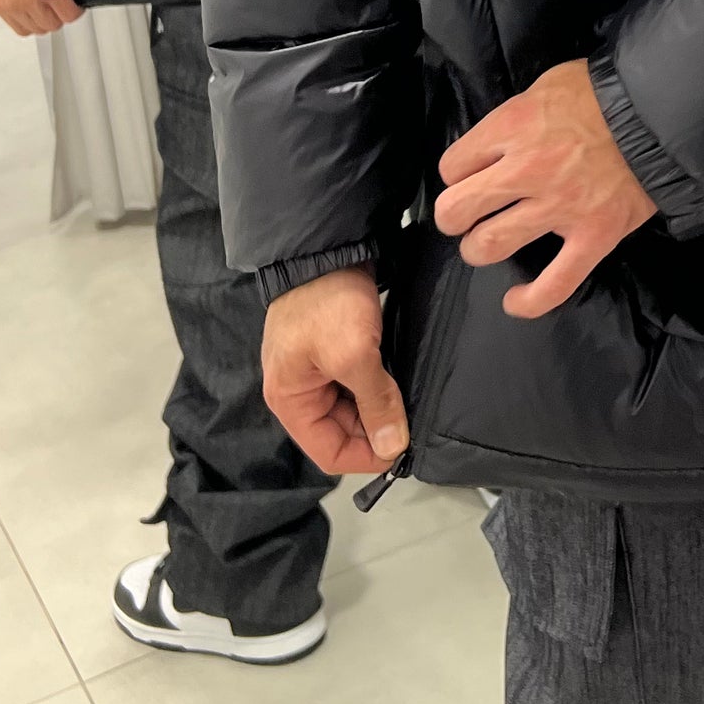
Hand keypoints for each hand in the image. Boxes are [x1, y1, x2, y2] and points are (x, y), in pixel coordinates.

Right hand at [262, 267, 407, 475]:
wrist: (326, 246)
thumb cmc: (328, 302)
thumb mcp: (353, 355)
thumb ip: (374, 402)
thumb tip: (393, 446)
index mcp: (290, 401)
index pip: (329, 452)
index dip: (366, 457)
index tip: (402, 448)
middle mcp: (300, 391)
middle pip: (343, 432)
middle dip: (377, 429)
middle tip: (412, 418)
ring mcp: (317, 371)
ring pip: (354, 408)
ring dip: (380, 407)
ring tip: (409, 400)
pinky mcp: (335, 351)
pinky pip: (358, 383)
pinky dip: (379, 386)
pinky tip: (400, 381)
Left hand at [435, 60, 657, 319]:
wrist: (662, 112)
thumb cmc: (604, 93)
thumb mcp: (546, 86)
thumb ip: (514, 118)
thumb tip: (494, 145)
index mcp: (512, 126)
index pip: (452, 166)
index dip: (457, 174)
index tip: (469, 176)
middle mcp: (527, 169)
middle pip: (458, 209)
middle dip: (455, 217)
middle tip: (466, 215)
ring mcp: (559, 207)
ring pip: (490, 245)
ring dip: (480, 248)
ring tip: (488, 243)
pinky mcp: (593, 236)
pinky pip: (554, 284)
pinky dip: (529, 301)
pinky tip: (514, 300)